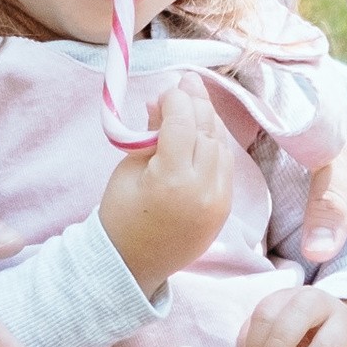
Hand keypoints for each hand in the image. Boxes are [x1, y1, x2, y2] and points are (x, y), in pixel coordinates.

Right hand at [98, 73, 233, 289]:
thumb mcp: (127, 170)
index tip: (166, 90)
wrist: (132, 265)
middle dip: (197, 102)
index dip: (176, 99)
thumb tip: (161, 101)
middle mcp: (202, 189)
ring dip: (209, 121)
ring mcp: (219, 201)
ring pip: (222, 146)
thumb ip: (149, 134)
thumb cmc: (120, 215)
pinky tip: (204, 130)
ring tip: (195, 102)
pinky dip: (216, 144)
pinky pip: (225, 166)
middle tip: (188, 80)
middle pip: (207, 131)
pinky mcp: (225, 209)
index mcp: (172, 180)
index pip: (183, 123)